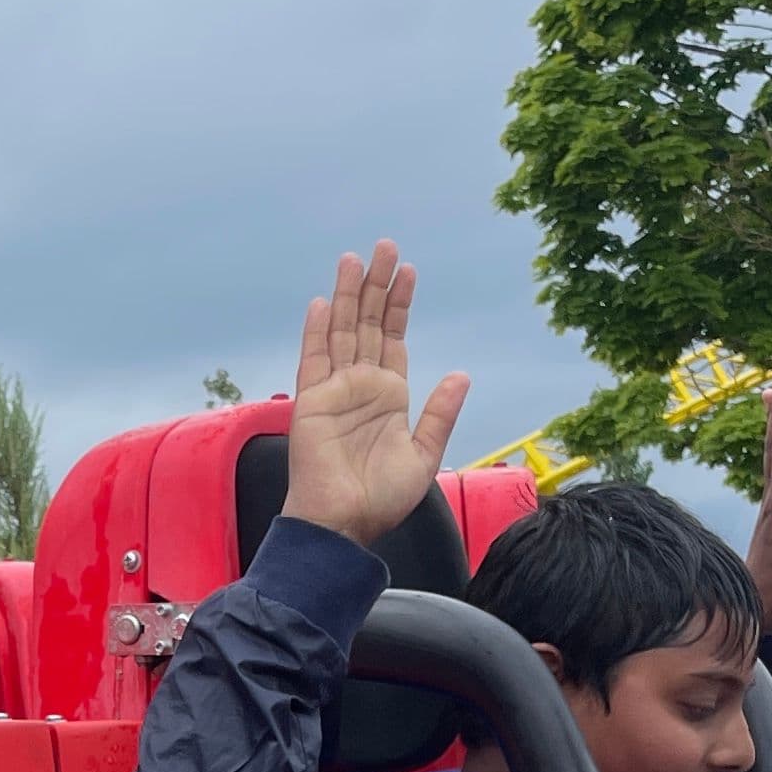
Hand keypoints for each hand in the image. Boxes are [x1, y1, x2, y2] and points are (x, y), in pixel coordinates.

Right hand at [279, 245, 469, 554]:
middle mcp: (360, 386)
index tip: (408, 271)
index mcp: (388, 397)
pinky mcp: (311, 402)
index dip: (399, 305)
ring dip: (348, 295)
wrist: (344, 524)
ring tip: (356, 259)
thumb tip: (461, 374)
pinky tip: (324, 302)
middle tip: (384, 247)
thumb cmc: (381, 498)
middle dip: (376, 286)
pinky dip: (318, 330)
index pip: (393, 339)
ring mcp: (333, 391)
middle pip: (367, 325)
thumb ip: (440, 414)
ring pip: (342, 331)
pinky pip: (313, 359)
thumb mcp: (424, 456)